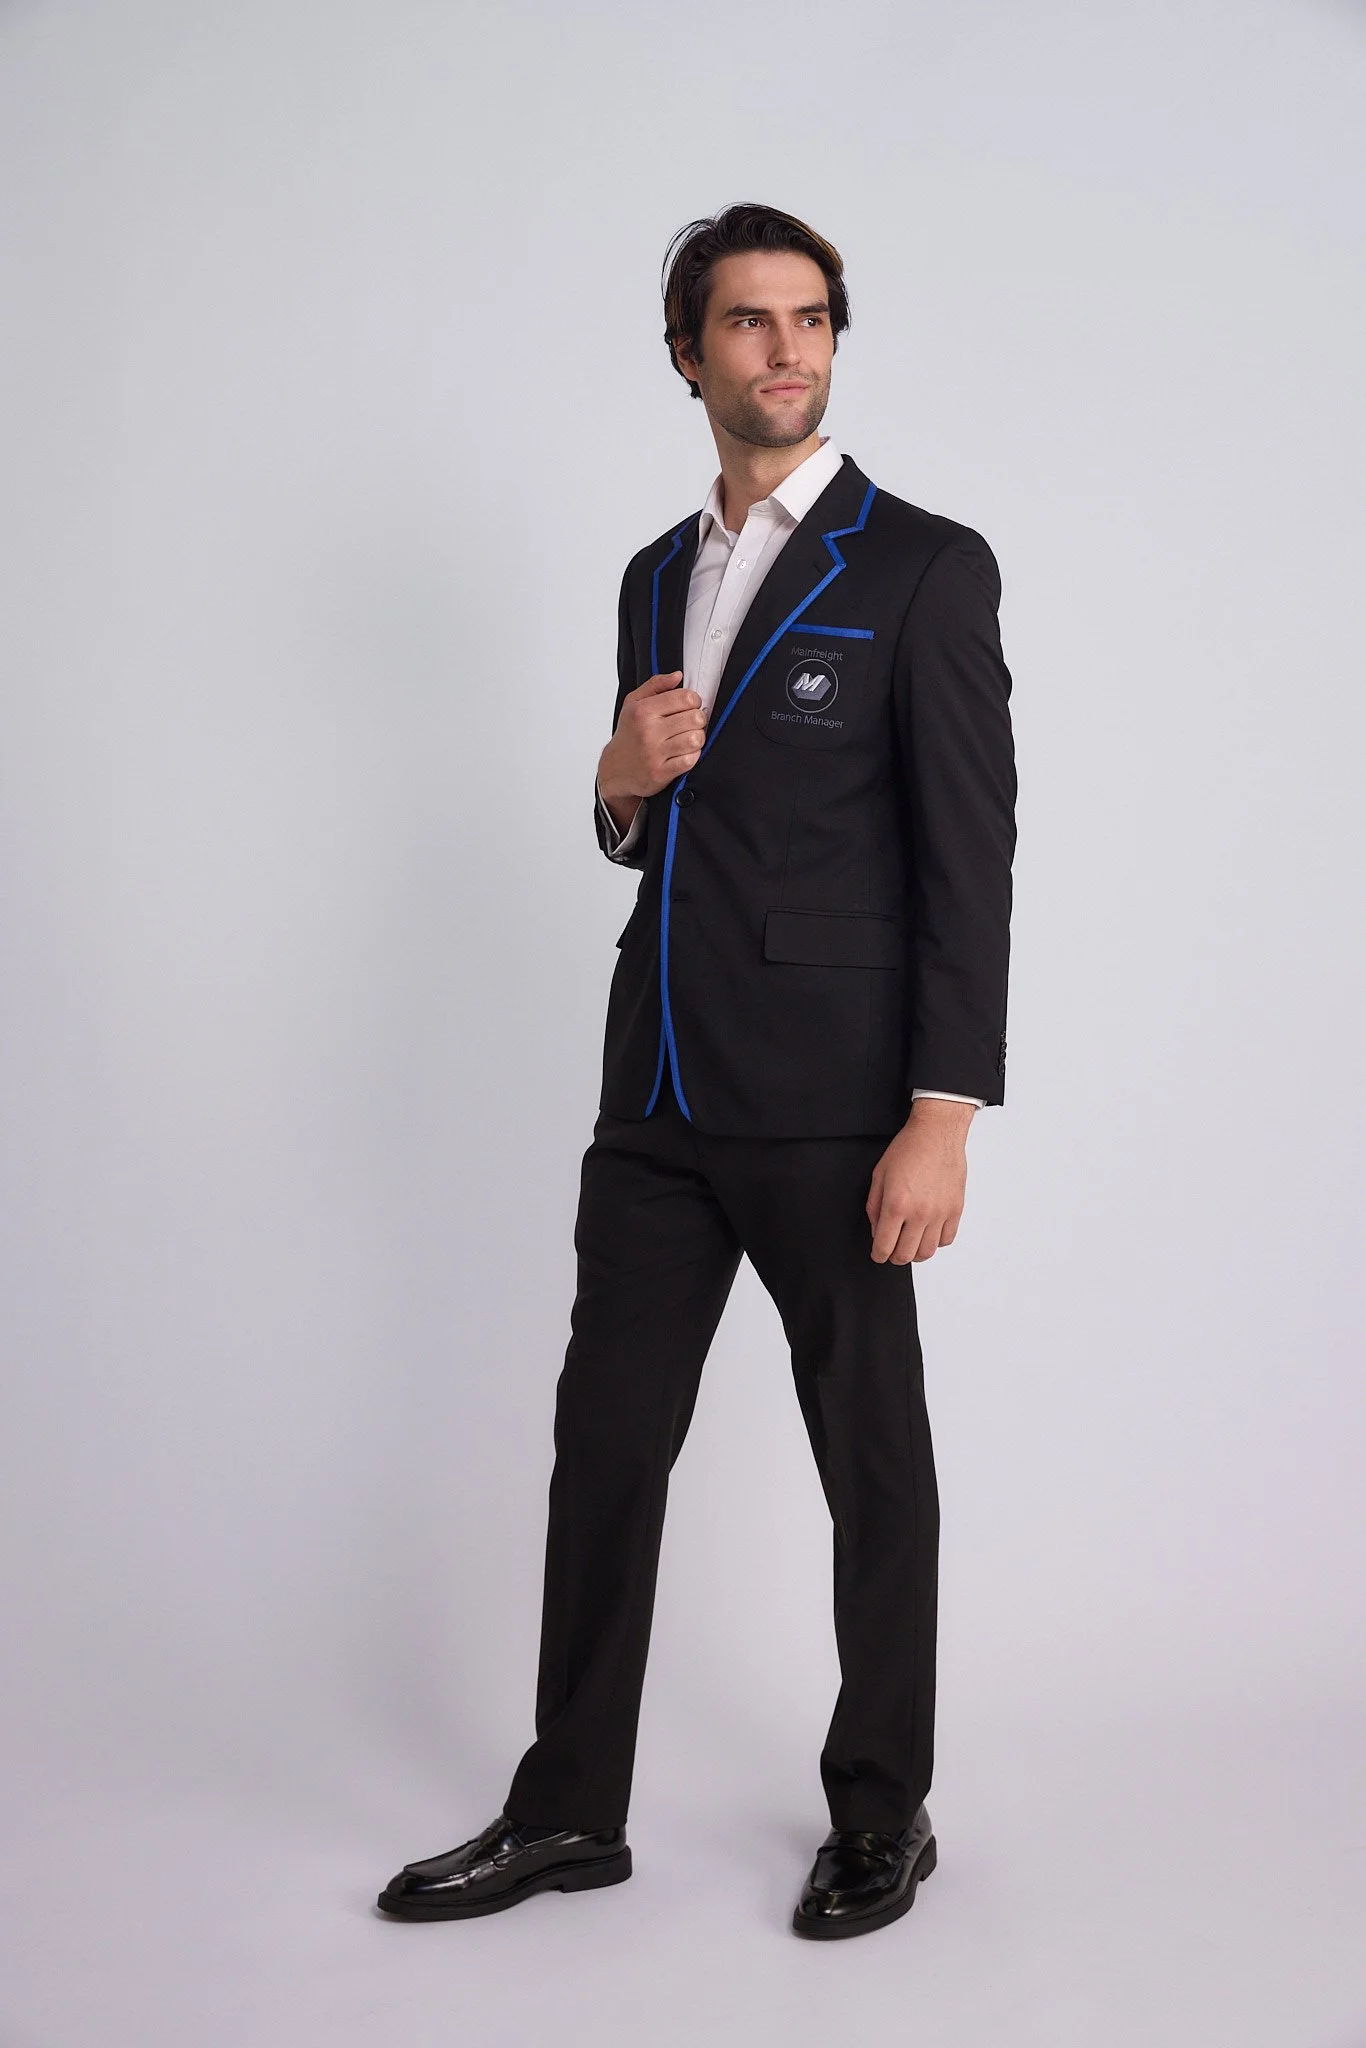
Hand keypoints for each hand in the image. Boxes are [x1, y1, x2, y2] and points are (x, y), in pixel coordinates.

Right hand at [598, 672, 705, 828]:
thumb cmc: (628, 735)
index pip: (686, 698)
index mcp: (643, 711)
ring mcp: (654, 753)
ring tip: (688, 739)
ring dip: (697, 739)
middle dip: (698, 720)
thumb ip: (655, 685)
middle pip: (695, 718)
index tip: (689, 707)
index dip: (694, 701)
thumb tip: (677, 676)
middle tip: (690, 724)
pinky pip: (690, 760)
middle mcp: (648, 731)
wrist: (614, 769)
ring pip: (696, 739)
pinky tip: (684, 754)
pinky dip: (692, 757)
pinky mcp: (660, 773)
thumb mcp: (633, 704)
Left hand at [866, 1099, 974, 1263]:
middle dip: (894, 1256)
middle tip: (892, 1249)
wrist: (937, 1134)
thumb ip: (874, 1207)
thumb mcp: (879, 1175)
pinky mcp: (955, 1209)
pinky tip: (928, 1231)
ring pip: (927, 1252)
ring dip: (915, 1252)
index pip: (884, 1246)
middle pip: (906, 1255)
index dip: (878, 1254)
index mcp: (897, 1204)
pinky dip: (935, 1241)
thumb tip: (877, 1230)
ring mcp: (940, 1213)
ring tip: (910, 1242)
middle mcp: (920, 1213)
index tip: (878, 1253)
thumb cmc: (908, 1149)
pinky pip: (946, 1239)